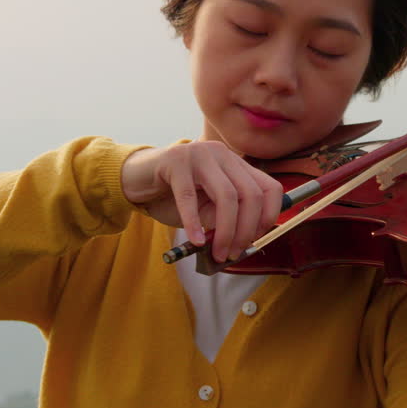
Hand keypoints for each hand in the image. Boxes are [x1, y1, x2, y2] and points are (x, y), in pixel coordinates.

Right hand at [121, 143, 283, 261]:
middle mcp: (222, 154)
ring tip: (219, 253)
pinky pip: (189, 197)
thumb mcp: (205, 209)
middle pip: (250, 194)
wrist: (137, 178)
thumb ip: (224, 219)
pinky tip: (197, 241)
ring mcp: (199, 154)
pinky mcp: (175, 162)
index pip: (269, 187)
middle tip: (234, 253)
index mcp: (235, 163)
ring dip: (226, 231)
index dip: (268, 216)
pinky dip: (195, 223)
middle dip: (246, 230)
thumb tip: (241, 242)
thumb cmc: (174, 196)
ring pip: (226, 196)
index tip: (256, 239)